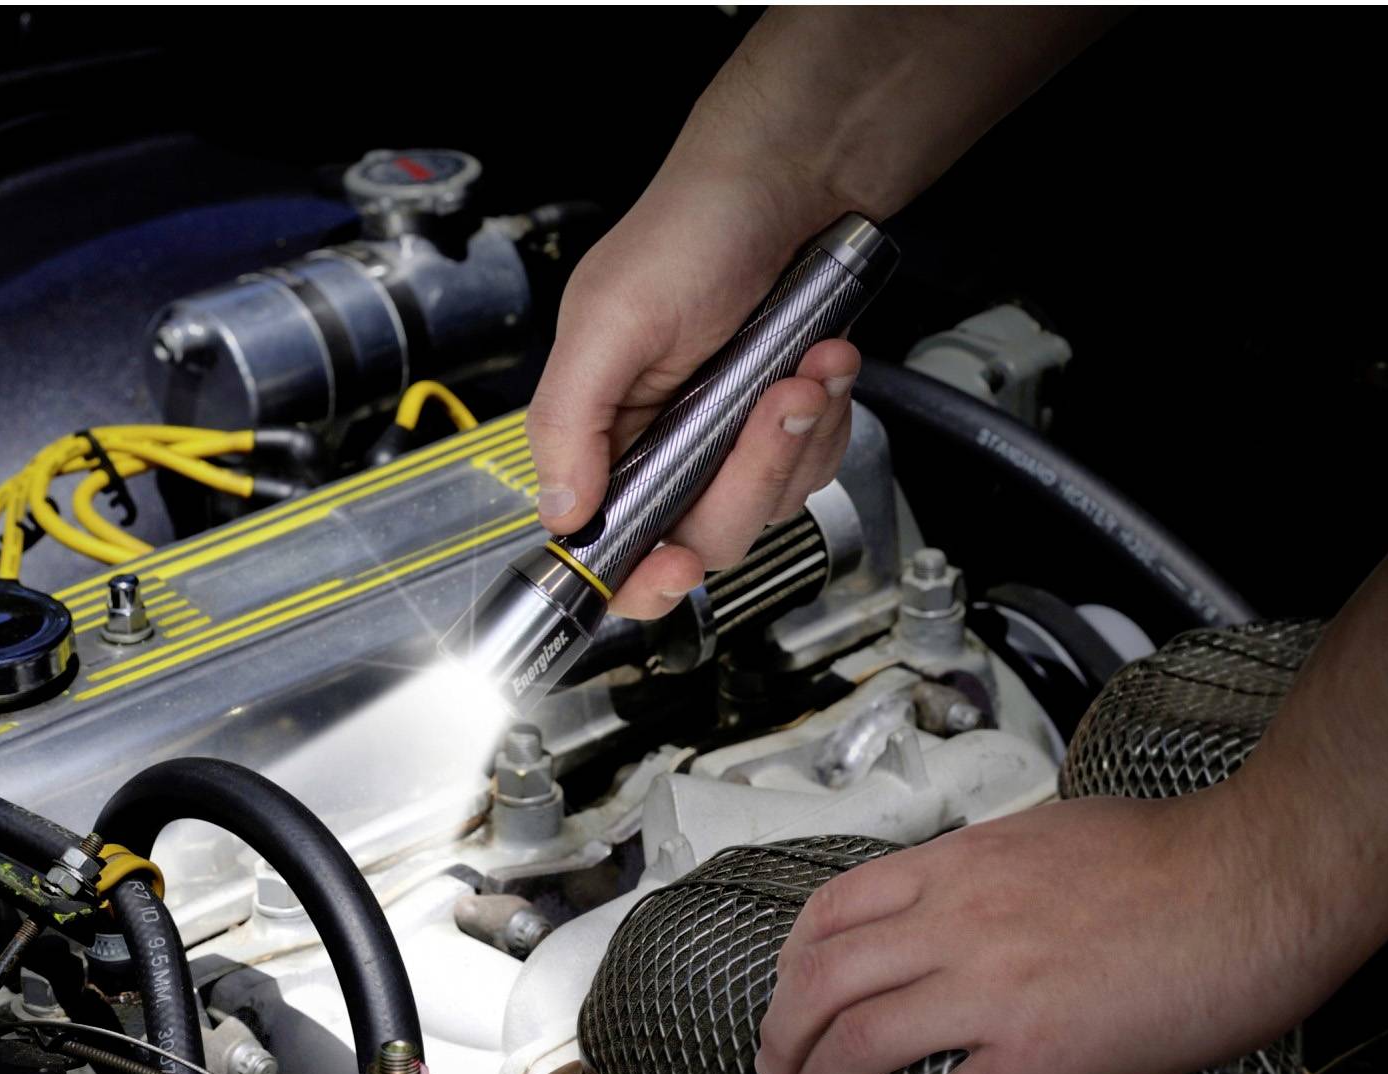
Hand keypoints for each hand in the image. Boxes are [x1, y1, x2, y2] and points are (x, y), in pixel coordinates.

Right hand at [527, 171, 857, 619]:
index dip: (637, 577)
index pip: (604, 545)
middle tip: (774, 404)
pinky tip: (822, 363)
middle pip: (705, 536)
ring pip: (770, 504)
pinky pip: (813, 466)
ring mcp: (726, 442)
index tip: (674, 565)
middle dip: (751, 476)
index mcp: (599, 434)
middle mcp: (661, 449)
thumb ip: (570, 421)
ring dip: (799, 438)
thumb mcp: (610, 320)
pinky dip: (827, 419)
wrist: (787, 182)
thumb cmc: (689, 230)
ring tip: (806, 364)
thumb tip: (560, 511)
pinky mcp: (782, 427)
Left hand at [752, 788, 1363, 1073]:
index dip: (791, 963)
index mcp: (960, 864)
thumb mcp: (1051, 831)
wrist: (1257, 876)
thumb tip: (963, 886)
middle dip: (781, 1035)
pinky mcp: (1041, 1052)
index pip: (834, 909)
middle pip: (823, 980)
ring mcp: (993, 987)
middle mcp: (958, 920)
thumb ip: (990, 864)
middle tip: (775, 1069)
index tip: (786, 995)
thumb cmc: (1178, 854)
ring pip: (859, 1044)